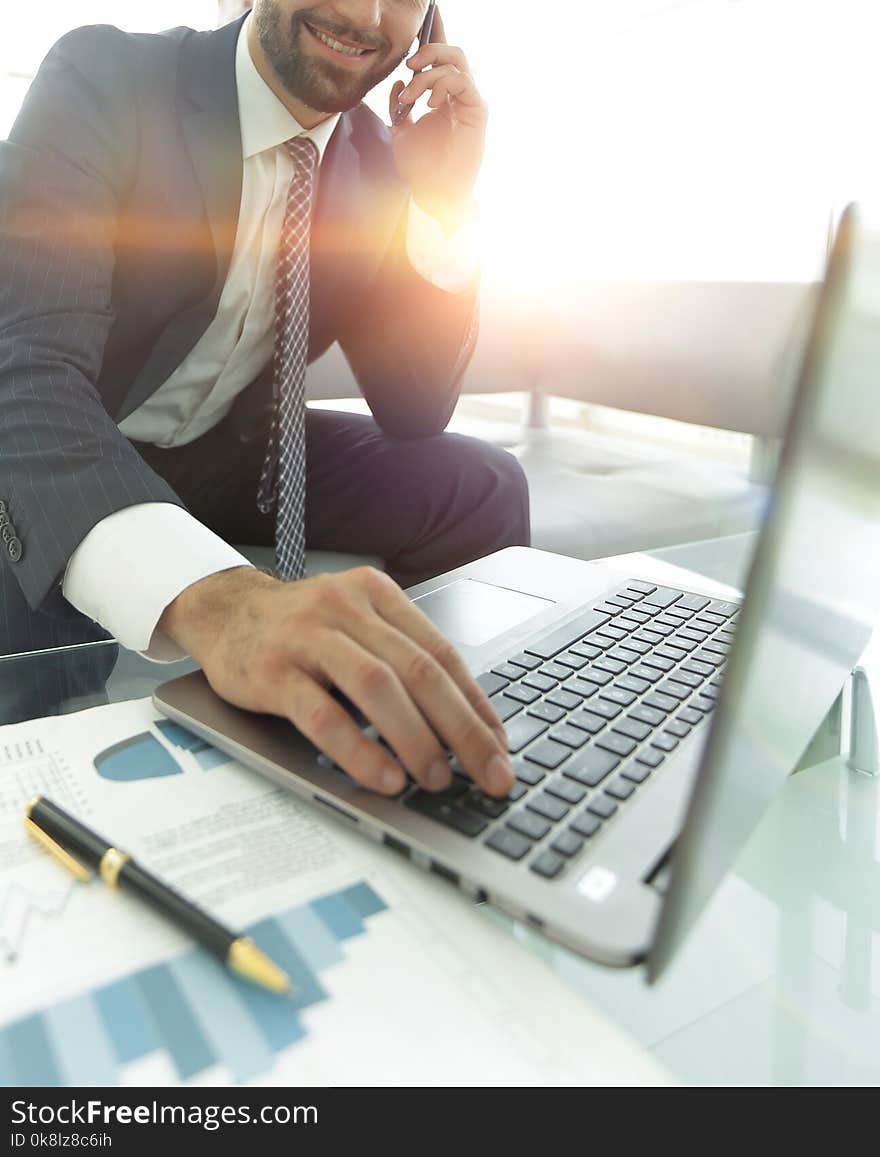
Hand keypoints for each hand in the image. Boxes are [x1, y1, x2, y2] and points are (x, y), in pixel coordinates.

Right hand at [159, 566, 514, 797]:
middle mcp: (348, 609)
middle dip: (463, 730)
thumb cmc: (299, 628)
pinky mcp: (273, 671)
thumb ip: (398, 659)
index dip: (476, 704)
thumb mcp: (355, 624)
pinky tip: (383, 777)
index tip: (500, 746)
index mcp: (378, 596)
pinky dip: (358, 749)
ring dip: (416, 740)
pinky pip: (323, 714)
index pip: (442, 653)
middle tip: (489, 774)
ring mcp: (308, 637)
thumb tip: (458, 724)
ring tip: (438, 780)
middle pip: (421, 671)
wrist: (222, 609)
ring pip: (378, 687)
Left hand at [389, 7, 486, 233]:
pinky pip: (464, 82)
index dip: (432, 36)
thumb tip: (399, 81)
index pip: (440, 59)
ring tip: (413, 96)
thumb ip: (399, 105)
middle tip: (408, 65)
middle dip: (428, 49)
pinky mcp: (478, 112)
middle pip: (452, 51)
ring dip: (430, 73)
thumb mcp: (400, 130)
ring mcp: (471, 101)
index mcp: (443, 95)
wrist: (435, 194)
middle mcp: (460, 94)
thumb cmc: (421, 167)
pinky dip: (443, 85)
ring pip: (456, 62)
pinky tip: (430, 103)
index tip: (424, 16)